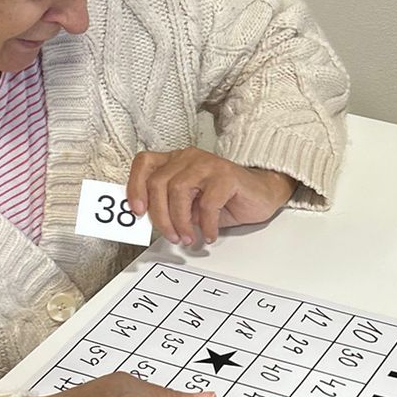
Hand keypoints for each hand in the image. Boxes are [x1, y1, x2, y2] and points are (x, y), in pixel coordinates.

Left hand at [126, 149, 294, 247]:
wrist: (261, 194)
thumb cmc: (224, 199)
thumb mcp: (189, 204)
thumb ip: (169, 206)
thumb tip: (150, 222)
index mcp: (175, 162)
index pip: (144, 163)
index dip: (135, 186)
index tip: (137, 211)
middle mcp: (189, 158)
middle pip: (159, 182)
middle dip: (160, 216)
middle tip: (171, 236)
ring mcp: (208, 164)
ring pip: (179, 190)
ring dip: (180, 221)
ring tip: (188, 237)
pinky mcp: (226, 175)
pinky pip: (207, 202)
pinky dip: (205, 224)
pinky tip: (209, 233)